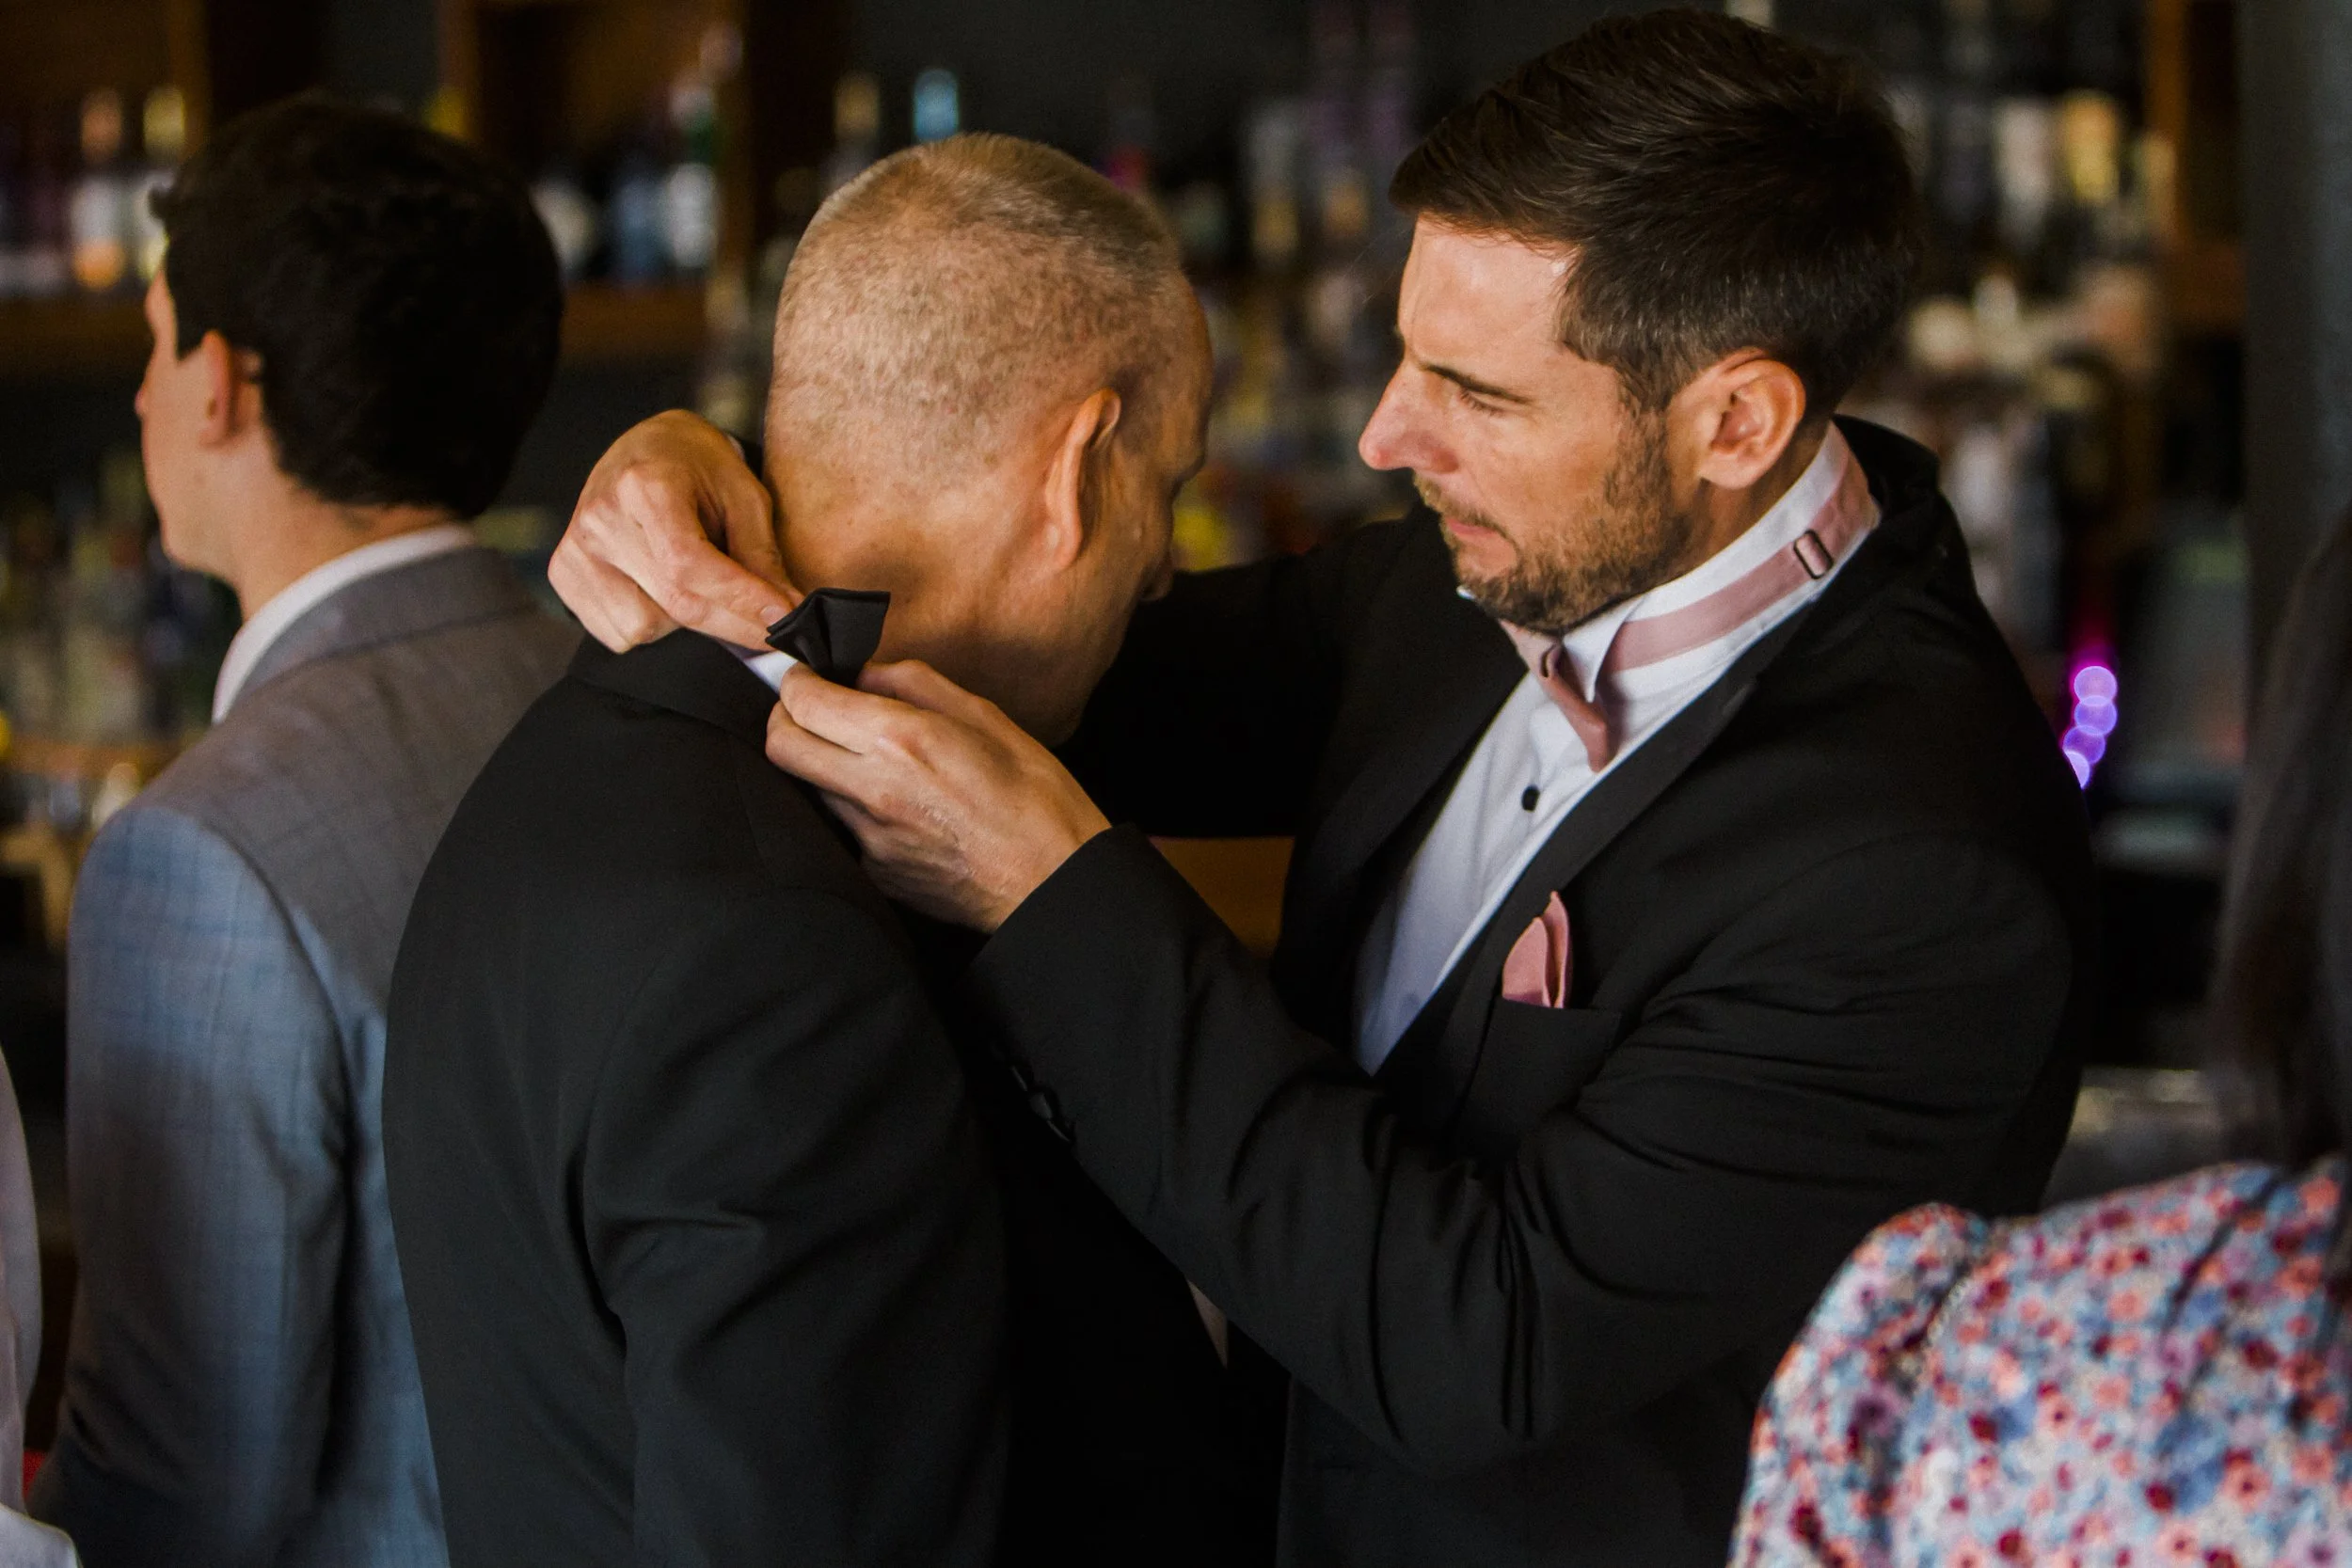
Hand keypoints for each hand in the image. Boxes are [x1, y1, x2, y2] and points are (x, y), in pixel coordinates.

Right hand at [549, 410, 796, 650]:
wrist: (648, 447)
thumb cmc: (699, 467)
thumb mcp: (743, 495)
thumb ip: (761, 556)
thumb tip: (785, 615)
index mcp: (644, 486)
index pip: (690, 563)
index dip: (739, 599)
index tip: (782, 620)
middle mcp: (600, 519)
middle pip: (673, 602)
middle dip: (731, 624)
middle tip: (771, 629)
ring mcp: (575, 549)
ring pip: (646, 627)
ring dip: (687, 623)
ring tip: (697, 584)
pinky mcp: (564, 574)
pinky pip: (617, 633)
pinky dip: (651, 626)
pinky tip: (663, 591)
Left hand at [765, 662, 1110, 930]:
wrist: (1054, 880)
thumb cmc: (1035, 797)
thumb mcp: (985, 717)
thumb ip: (915, 684)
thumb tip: (865, 674)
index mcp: (902, 740)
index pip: (805, 702)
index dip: (797, 681)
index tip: (807, 677)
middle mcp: (874, 789)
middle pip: (782, 746)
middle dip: (785, 718)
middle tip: (811, 709)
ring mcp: (869, 837)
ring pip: (809, 788)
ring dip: (821, 764)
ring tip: (865, 758)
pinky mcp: (875, 873)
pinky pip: (843, 828)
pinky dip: (853, 808)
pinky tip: (895, 805)